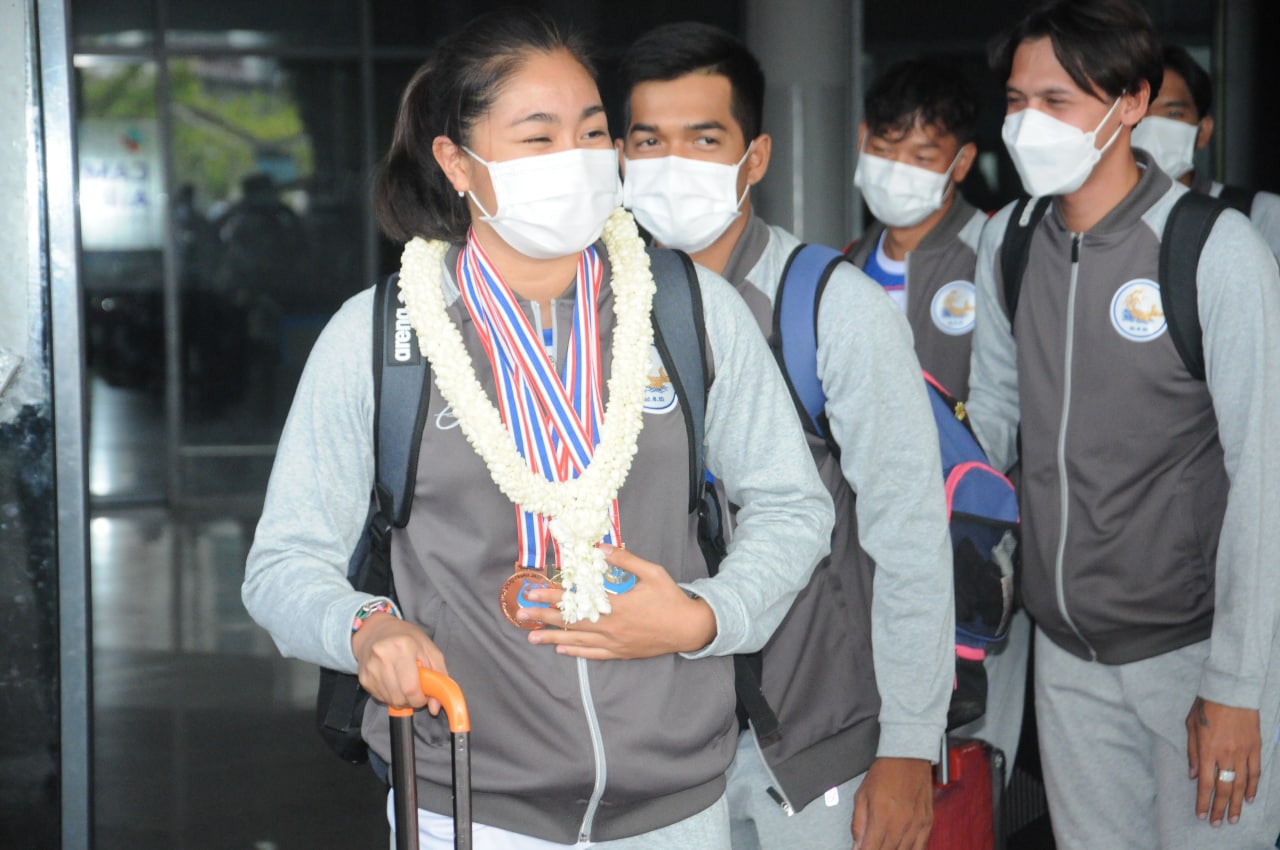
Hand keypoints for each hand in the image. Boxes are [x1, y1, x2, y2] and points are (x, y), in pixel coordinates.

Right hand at [352, 613, 448, 713]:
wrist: (376, 630)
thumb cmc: (407, 639)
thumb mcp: (430, 650)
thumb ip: (439, 677)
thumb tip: (435, 707)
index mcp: (403, 646)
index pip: (411, 688)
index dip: (420, 699)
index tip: (425, 696)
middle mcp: (383, 656)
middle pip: (399, 697)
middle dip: (412, 700)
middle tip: (416, 690)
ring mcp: (371, 668)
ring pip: (390, 700)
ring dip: (401, 699)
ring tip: (404, 683)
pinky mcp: (363, 677)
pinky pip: (380, 698)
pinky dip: (390, 695)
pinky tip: (393, 682)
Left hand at [518, 544, 716, 658]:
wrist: (688, 629)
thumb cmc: (671, 598)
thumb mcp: (652, 572)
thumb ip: (626, 560)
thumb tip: (601, 547)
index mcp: (616, 606)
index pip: (575, 601)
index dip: (552, 596)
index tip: (533, 591)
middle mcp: (611, 627)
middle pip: (570, 623)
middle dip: (543, 618)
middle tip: (521, 614)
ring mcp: (615, 642)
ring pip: (577, 641)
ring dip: (552, 638)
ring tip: (531, 637)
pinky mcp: (621, 652)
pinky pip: (593, 654)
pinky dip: (576, 652)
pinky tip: (562, 650)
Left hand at [851, 757, 933, 849]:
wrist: (908, 756)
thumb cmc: (885, 772)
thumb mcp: (862, 795)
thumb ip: (858, 823)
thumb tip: (856, 844)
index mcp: (882, 816)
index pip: (871, 849)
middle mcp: (901, 824)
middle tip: (871, 847)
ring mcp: (916, 825)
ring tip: (884, 846)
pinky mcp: (927, 823)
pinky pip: (921, 847)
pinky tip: (902, 848)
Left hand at [1185, 696, 1260, 825]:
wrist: (1230, 691)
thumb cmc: (1205, 706)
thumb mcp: (1190, 726)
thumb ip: (1191, 752)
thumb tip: (1192, 775)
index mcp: (1206, 750)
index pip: (1204, 783)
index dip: (1202, 801)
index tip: (1200, 815)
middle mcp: (1225, 755)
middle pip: (1223, 788)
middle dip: (1219, 808)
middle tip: (1217, 823)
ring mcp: (1242, 752)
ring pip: (1241, 784)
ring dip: (1237, 803)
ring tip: (1234, 818)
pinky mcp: (1255, 747)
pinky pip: (1255, 772)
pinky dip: (1253, 787)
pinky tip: (1250, 798)